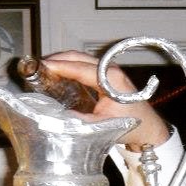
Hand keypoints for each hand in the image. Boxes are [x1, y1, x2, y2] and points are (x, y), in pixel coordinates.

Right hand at [42, 50, 170, 150]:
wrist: (148, 128)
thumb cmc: (130, 126)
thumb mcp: (100, 127)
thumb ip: (78, 121)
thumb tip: (57, 116)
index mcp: (110, 79)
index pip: (79, 68)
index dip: (58, 66)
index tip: (41, 67)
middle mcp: (110, 70)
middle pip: (78, 57)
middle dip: (56, 59)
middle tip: (37, 67)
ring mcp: (109, 70)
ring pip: (81, 59)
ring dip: (62, 62)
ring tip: (44, 70)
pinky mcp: (107, 75)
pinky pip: (84, 66)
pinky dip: (70, 66)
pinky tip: (58, 73)